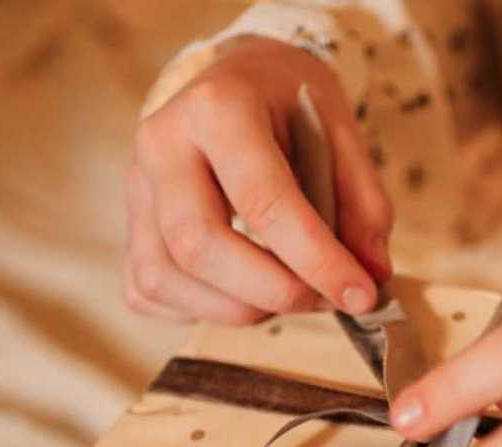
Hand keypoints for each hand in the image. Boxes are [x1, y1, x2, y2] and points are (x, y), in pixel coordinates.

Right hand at [124, 36, 391, 322]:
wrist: (240, 82)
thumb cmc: (291, 108)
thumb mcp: (341, 133)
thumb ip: (363, 203)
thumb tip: (373, 273)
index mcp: (218, 109)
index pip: (263, 200)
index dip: (316, 259)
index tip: (361, 295)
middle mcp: (161, 145)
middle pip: (198, 245)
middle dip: (272, 292)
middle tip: (325, 300)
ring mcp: (135, 187)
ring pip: (164, 277)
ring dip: (240, 308)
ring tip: (290, 292)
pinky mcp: (128, 227)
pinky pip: (150, 290)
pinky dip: (204, 309)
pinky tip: (246, 290)